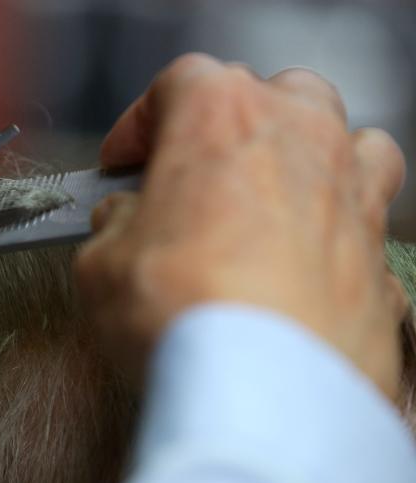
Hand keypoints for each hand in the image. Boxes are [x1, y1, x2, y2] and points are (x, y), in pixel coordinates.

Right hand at [76, 54, 407, 397]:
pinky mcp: (382, 262)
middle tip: (195, 176)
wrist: (263, 397)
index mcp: (224, 120)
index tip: (121, 163)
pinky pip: (363, 226)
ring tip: (269, 206)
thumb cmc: (181, 316)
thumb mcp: (100, 264)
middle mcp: (302, 141)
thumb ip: (113, 227)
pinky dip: (333, 238)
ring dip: (306, 164)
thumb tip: (125, 222)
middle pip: (275, 95)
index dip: (141, 122)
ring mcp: (355, 197)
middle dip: (234, 127)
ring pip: (347, 143)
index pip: (179, 84)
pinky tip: (299, 273)